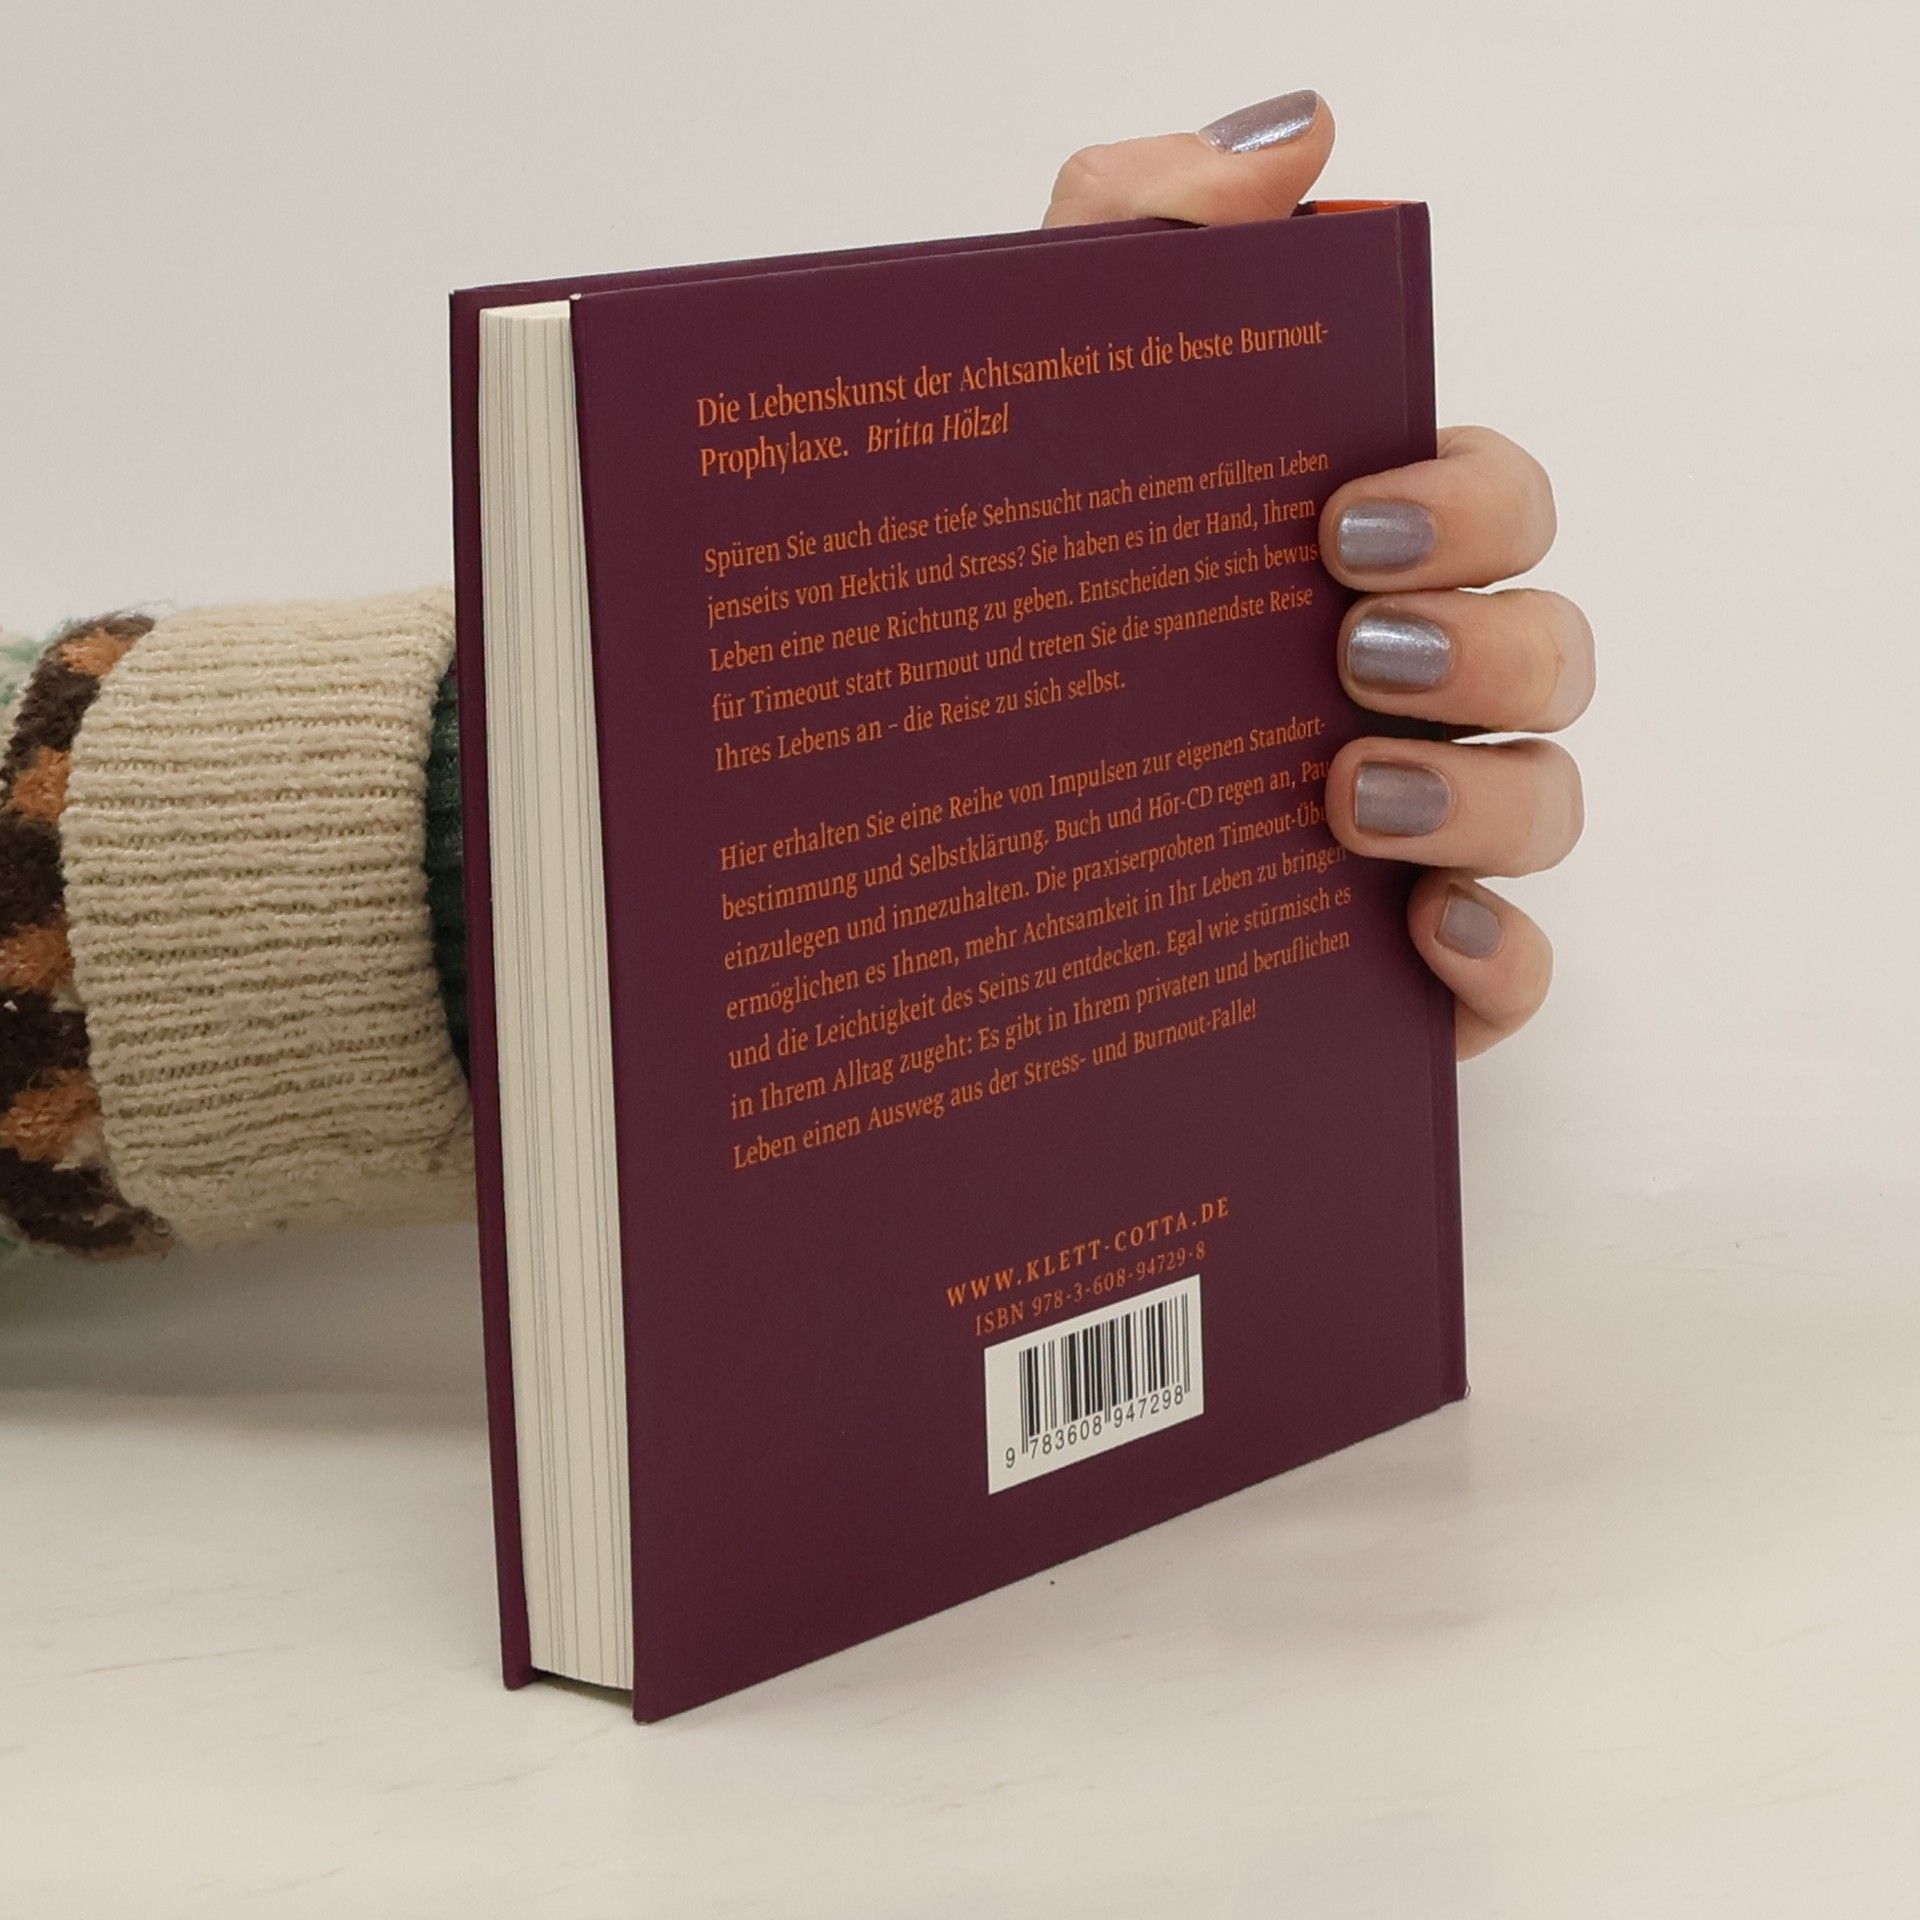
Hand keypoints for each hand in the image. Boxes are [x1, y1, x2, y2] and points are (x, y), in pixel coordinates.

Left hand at [1044, 92, 1589, 1057]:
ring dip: (1488, 792)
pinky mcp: (1392, 973)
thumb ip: (1134, 241)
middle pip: (1549, 646)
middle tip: (1353, 647)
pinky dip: (1496, 953)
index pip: (1491, 502)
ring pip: (1549, 801)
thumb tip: (1301, 137)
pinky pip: (1513, 971)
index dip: (1467, 500)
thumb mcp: (1028, 411)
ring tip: (1346, 791)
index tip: (1339, 522)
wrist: (894, 862)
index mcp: (1342, 566)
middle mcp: (1399, 692)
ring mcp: (1409, 837)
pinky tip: (1417, 935)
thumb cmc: (992, 614)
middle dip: (1484, 637)